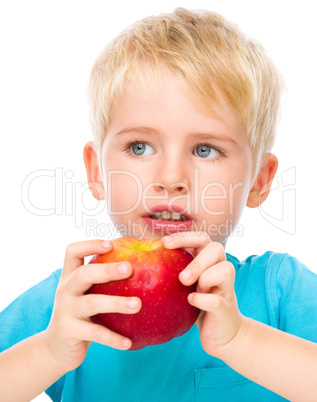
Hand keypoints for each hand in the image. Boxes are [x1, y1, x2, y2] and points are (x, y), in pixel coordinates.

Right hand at [43, 240, 141, 372]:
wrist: (56, 348)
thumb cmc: (82, 314)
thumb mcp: (87, 294)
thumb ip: (104, 281)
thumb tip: (143, 267)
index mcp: (69, 276)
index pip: (73, 252)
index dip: (90, 244)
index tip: (111, 244)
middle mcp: (65, 290)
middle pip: (83, 274)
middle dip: (107, 270)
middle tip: (130, 268)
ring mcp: (65, 311)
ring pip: (91, 303)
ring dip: (116, 303)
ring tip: (138, 305)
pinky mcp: (69, 332)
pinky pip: (94, 334)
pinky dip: (113, 338)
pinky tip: (129, 343)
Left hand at [162, 232, 245, 359]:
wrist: (221, 333)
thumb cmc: (197, 303)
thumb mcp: (185, 284)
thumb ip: (174, 269)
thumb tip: (144, 253)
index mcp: (209, 260)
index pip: (201, 238)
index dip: (184, 237)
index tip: (164, 243)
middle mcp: (221, 269)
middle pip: (216, 249)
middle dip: (197, 261)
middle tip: (181, 277)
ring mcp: (226, 288)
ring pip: (224, 269)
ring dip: (203, 278)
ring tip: (189, 290)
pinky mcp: (225, 308)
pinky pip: (215, 299)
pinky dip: (201, 299)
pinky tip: (190, 301)